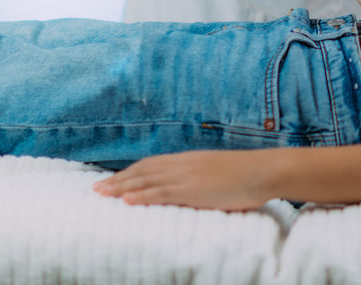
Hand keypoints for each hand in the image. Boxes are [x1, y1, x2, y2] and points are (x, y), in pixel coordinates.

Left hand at [92, 150, 277, 210]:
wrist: (264, 170)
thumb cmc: (248, 174)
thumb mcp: (219, 171)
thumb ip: (202, 176)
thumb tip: (194, 187)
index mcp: (190, 159)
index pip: (152, 164)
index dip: (130, 172)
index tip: (113, 179)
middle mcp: (184, 164)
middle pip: (143, 170)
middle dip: (118, 180)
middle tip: (95, 189)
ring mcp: (187, 176)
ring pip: (147, 180)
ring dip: (122, 188)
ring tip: (102, 195)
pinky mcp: (193, 189)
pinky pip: (162, 192)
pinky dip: (142, 195)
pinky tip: (126, 200)